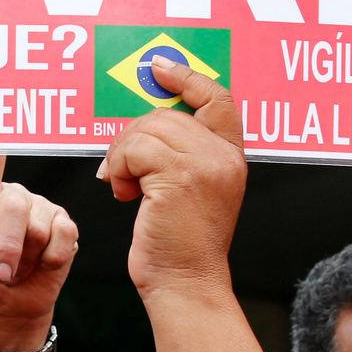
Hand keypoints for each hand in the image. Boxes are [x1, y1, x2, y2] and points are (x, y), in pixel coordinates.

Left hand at [0, 155, 76, 351]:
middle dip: (8, 248)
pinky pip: (63, 236)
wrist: (8, 309)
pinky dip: (51, 260)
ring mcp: (41, 208)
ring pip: (39, 227)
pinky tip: (42, 265)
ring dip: (27, 260)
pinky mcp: (64, 224)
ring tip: (19, 268)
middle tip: (1, 274)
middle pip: (15, 207)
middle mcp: (12, 195)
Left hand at [102, 58, 246, 297]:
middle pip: (167, 114)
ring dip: (123, 155)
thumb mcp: (191, 190)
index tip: (158, 68)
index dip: (187, 78)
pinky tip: (124, 194)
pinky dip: (120, 168)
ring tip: (125, 185)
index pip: (217, 98)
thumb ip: (182, 155)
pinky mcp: (179, 178)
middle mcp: (223, 157)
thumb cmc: (179, 244)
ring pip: (147, 129)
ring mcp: (204, 165)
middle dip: (133, 136)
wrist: (186, 283)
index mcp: (231, 156)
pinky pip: (135, 149)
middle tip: (123, 169)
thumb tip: (144, 125)